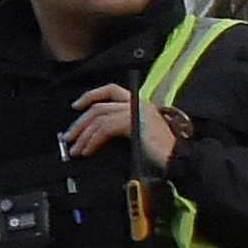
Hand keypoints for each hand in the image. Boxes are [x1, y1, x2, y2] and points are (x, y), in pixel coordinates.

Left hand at [60, 84, 178, 171]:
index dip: (91, 95)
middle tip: (69, 137)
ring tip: (76, 149)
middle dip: (80, 123)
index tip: (76, 105)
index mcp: (139, 103)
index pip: (111, 90)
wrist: (178, 158)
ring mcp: (136, 111)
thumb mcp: (139, 133)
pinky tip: (88, 150)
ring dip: (83, 135)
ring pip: (99, 118)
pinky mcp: (134, 122)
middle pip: (99, 106)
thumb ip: (121, 127)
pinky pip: (105, 128)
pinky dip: (93, 140)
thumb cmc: (162, 151)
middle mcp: (137, 103)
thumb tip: (95, 134)